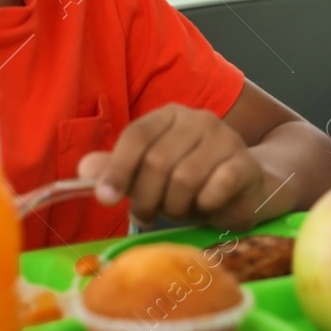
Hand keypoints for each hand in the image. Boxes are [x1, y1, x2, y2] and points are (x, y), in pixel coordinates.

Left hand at [79, 104, 270, 229]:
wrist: (243, 189)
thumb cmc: (190, 182)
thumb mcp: (148, 177)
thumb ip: (117, 170)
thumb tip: (84, 169)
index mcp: (170, 115)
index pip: (137, 135)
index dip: (117, 168)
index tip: (105, 199)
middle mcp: (199, 120)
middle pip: (157, 161)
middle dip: (145, 197)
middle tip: (146, 215)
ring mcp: (227, 138)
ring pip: (184, 178)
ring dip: (175, 205)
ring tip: (178, 209)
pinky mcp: (246, 164)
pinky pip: (215, 188)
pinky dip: (204, 205)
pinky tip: (206, 205)